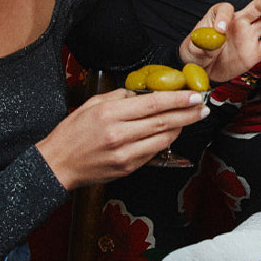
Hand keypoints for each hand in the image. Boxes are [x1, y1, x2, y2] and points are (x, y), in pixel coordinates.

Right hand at [36, 87, 206, 189]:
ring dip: (180, 127)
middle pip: (163, 121)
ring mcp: (124, 154)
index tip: (193, 95)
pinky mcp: (126, 168)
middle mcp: (119, 134)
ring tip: (190, 118)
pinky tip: (171, 132)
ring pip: (162, 138)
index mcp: (110, 113)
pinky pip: (152, 152)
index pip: (153, 104)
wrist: (57, 165)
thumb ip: (121, 96)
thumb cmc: (72, 132)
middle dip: (187, 114)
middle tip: (203, 107)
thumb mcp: (93, 104)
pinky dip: (165, 141)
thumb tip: (144, 92)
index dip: (177, 99)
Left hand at [180, 0, 260, 83]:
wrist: (204, 69)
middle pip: (255, 6)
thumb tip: (216, 38)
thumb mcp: (192, 48)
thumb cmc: (197, 52)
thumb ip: (204, 43)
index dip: (224, 17)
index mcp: (221, 15)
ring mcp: (250, 35)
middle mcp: (239, 21)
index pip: (226, 9)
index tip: (220, 30)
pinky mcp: (257, 51)